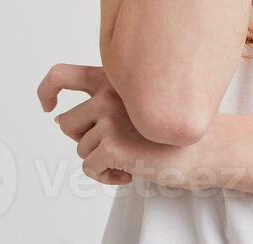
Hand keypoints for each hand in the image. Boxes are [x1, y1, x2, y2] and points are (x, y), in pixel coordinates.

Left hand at [37, 63, 199, 187]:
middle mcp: (109, 91)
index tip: (48, 106)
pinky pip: (89, 168)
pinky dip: (105, 177)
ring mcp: (111, 116)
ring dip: (101, 161)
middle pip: (67, 122)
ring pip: (81, 148)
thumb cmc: (171, 129)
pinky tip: (130, 173)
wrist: (206, 147)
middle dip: (83, 139)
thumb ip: (101, 103)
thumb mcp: (137, 105)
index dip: (46, 90)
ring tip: (130, 159)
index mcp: (113, 76)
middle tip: (110, 146)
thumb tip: (59, 118)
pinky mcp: (113, 143)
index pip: (61, 75)